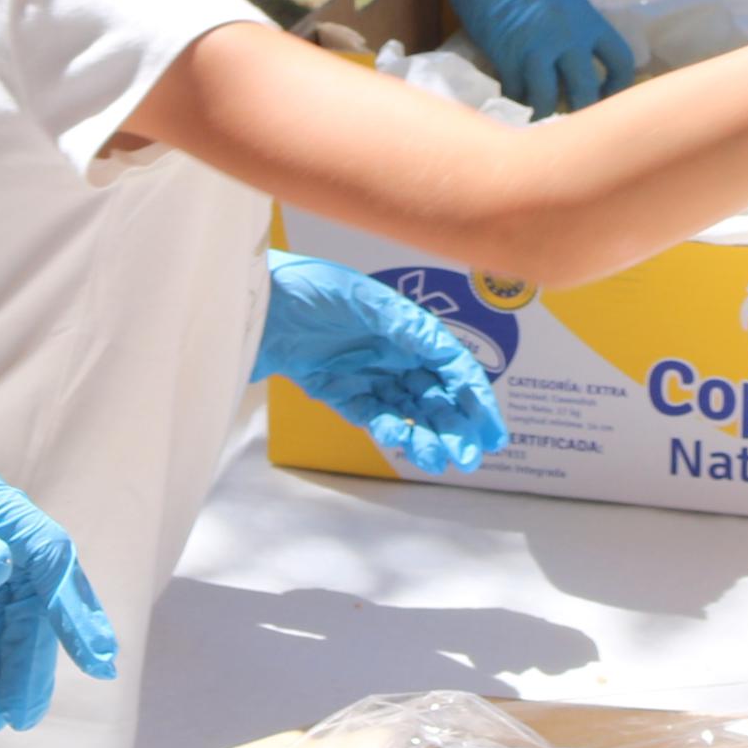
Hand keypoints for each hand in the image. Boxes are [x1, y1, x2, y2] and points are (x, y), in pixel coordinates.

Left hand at [255, 251, 507, 476]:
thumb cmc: (307, 286)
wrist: (255, 304)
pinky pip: (372, 416)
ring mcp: (366, 373)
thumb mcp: (359, 298)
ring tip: (438, 461)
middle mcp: (392, 351)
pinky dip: (390, 431)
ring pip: (407, 412)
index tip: (492, 430)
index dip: (476, 397)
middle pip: (435, 395)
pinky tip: (402, 443)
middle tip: (469, 458)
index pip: (452, 365)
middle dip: (455, 426)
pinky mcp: (338, 392)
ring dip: (426, 436)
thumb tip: (439, 347)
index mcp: (405, 325)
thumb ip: (400, 325)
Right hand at [409, 0, 636, 114]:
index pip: (620, 61)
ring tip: (537, 109)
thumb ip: (575, 30)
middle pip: (587, 92)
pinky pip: (517, 93)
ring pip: (549, 101)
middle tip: (569, 111)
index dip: (617, 86)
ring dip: (544, 110)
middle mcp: (568, 37)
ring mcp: (537, 48)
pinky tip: (513, 91)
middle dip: (580, 109)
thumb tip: (578, 66)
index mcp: (587, 19)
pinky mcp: (506, 57)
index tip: (605, 93)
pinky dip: (515, 97)